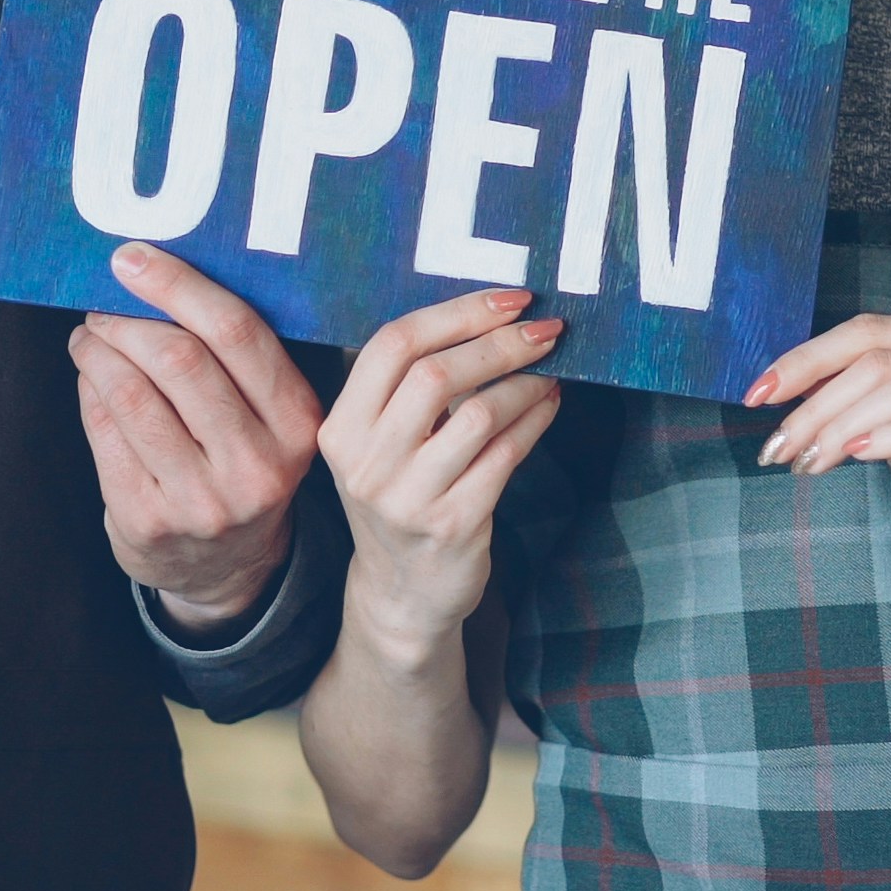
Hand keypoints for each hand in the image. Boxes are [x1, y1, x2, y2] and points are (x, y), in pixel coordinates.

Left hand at [73, 244, 325, 630]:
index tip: (132, 259)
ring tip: (90, 338)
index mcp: (298, 422)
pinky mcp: (148, 521)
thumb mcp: (273, 417)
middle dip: (128, 319)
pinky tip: (91, 381)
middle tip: (104, 306)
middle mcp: (256, 464)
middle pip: (178, 359)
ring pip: (132, 395)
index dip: (176, 286)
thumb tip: (158, 273)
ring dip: (98, 352)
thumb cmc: (244, 463)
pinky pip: (103, 434)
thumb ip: (240, 357)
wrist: (228, 567)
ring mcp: (201, 499)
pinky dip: (89, 393)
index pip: (237, 332)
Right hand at [319, 289, 562, 664]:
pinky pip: (506, 455)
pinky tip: (549, 406)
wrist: (402, 592)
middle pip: (435, 375)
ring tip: (550, 371)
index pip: (391, 345)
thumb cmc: (401, 494)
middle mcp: (365, 463)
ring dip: (526, 384)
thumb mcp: (381, 442)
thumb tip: (493, 313)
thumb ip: (411, 385)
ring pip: (478, 414)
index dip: (456, 313)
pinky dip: (535, 421)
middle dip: (500, 343)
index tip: (508, 299)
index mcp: (340, 428)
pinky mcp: (453, 525)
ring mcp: (408, 499)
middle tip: (545, 328)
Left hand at [749, 314, 890, 617]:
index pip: (869, 330)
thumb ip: (859, 404)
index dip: (806, 358)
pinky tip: (856, 458)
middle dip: (814, 402)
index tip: (756, 394)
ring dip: (841, 426)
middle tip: (777, 447)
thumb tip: (787, 388)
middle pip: (879, 358)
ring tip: (809, 463)